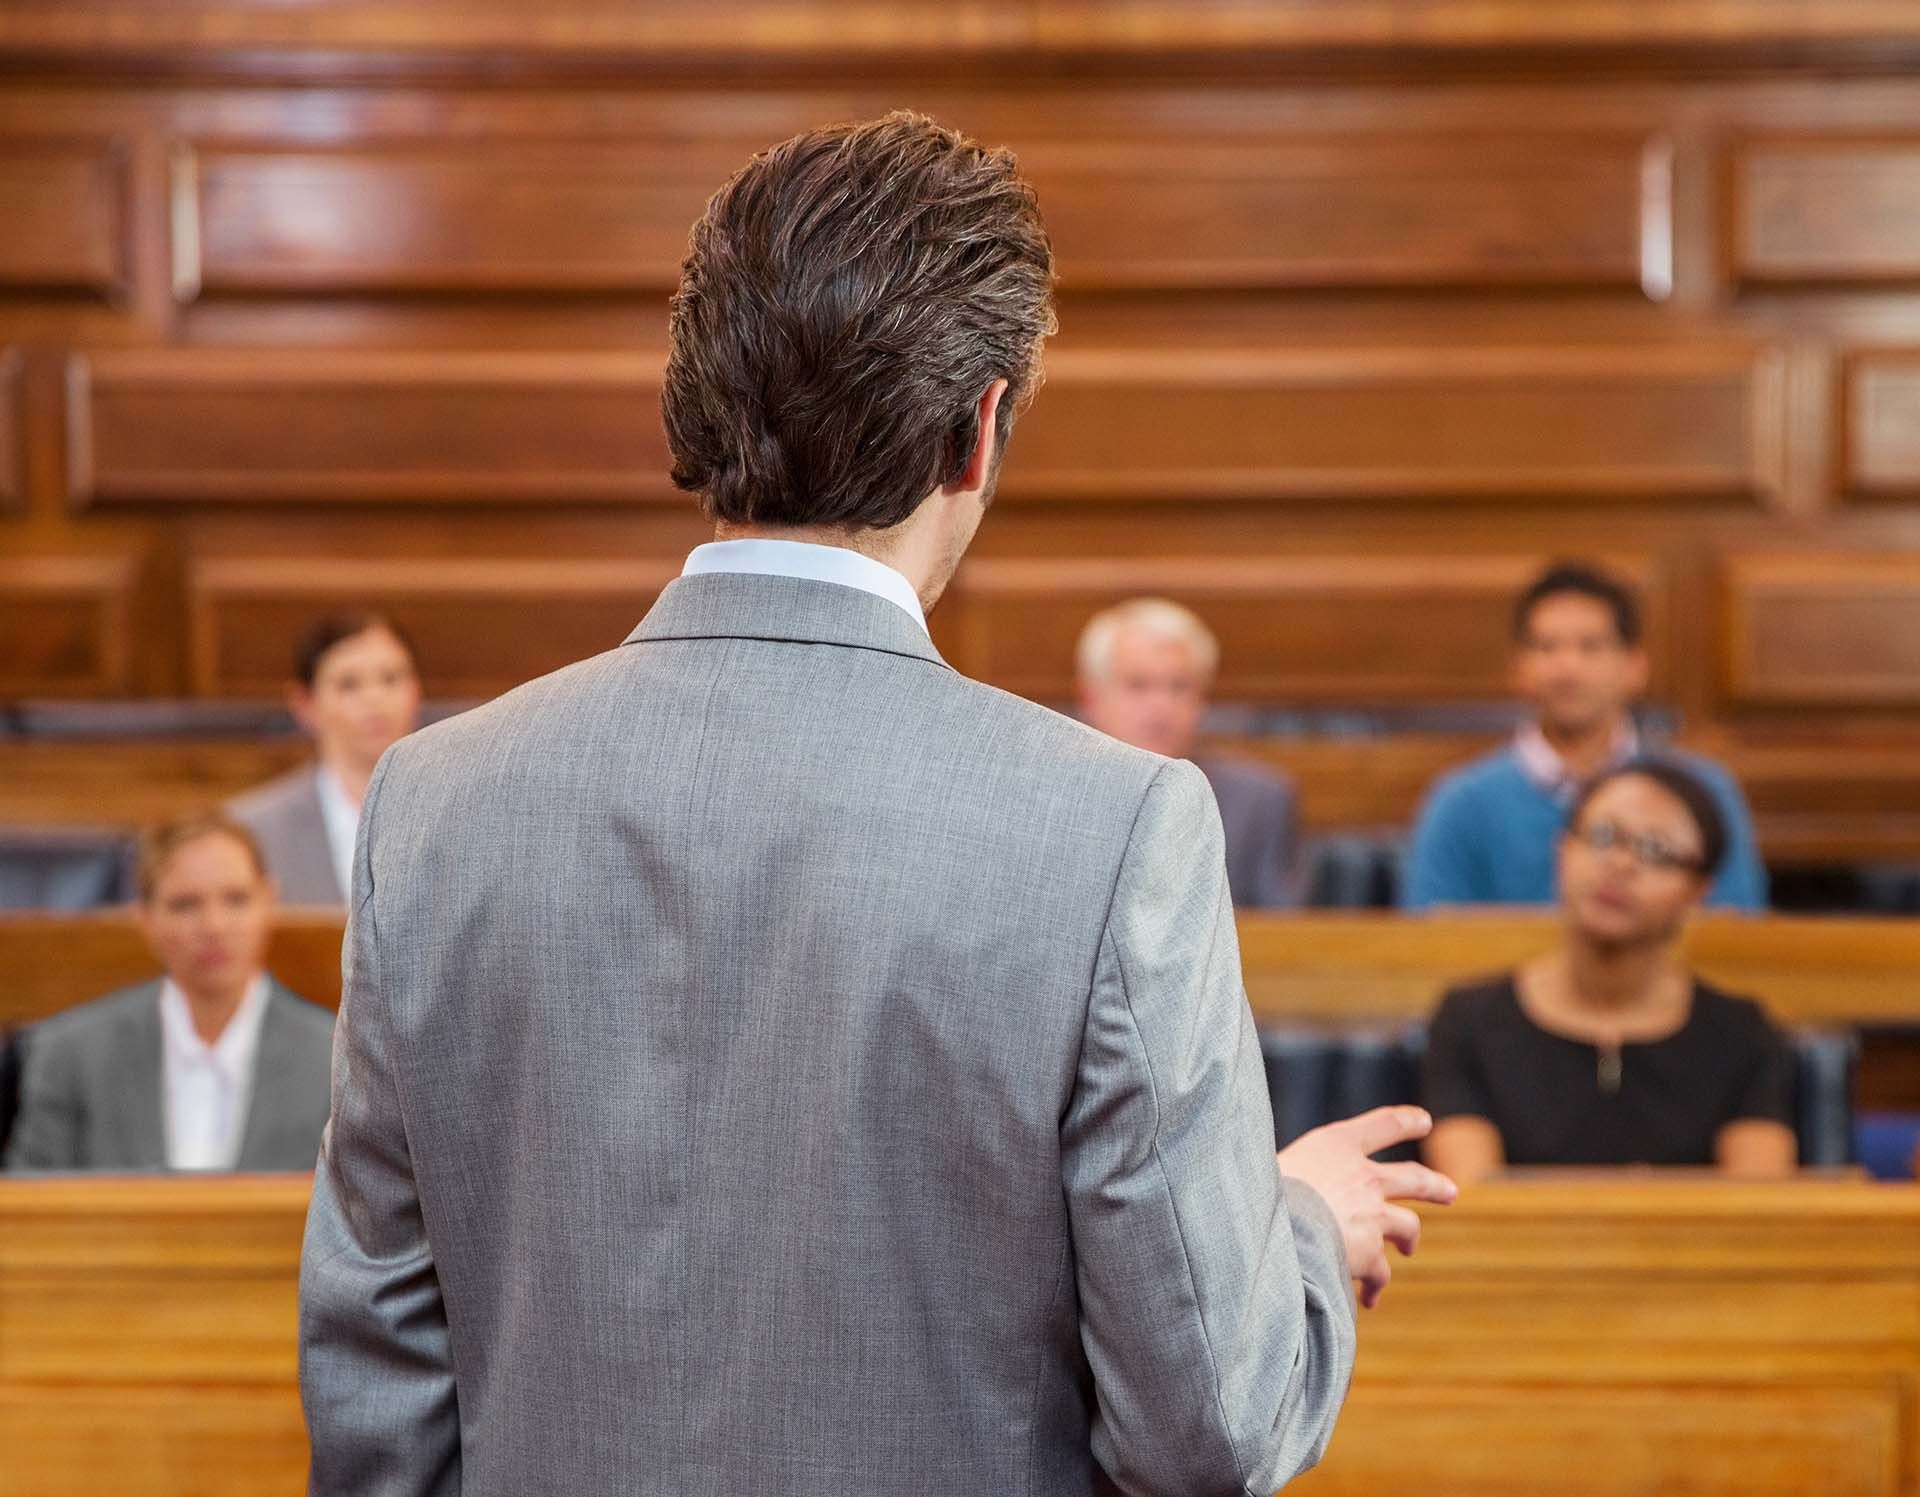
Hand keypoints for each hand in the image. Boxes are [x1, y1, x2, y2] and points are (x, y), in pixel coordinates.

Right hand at [1277, 1105, 1457, 1308]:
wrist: (1270, 1228)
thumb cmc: (1258, 1194)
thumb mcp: (1273, 1165)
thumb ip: (1298, 1176)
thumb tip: (1296, 1194)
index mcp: (1335, 1145)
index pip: (1382, 1125)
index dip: (1405, 1121)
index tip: (1424, 1121)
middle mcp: (1363, 1176)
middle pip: (1413, 1177)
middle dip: (1434, 1185)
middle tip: (1450, 1192)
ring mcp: (1373, 1214)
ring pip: (1407, 1227)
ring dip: (1408, 1239)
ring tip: (1408, 1250)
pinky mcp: (1372, 1252)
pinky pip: (1380, 1273)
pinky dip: (1375, 1285)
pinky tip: (1369, 1298)